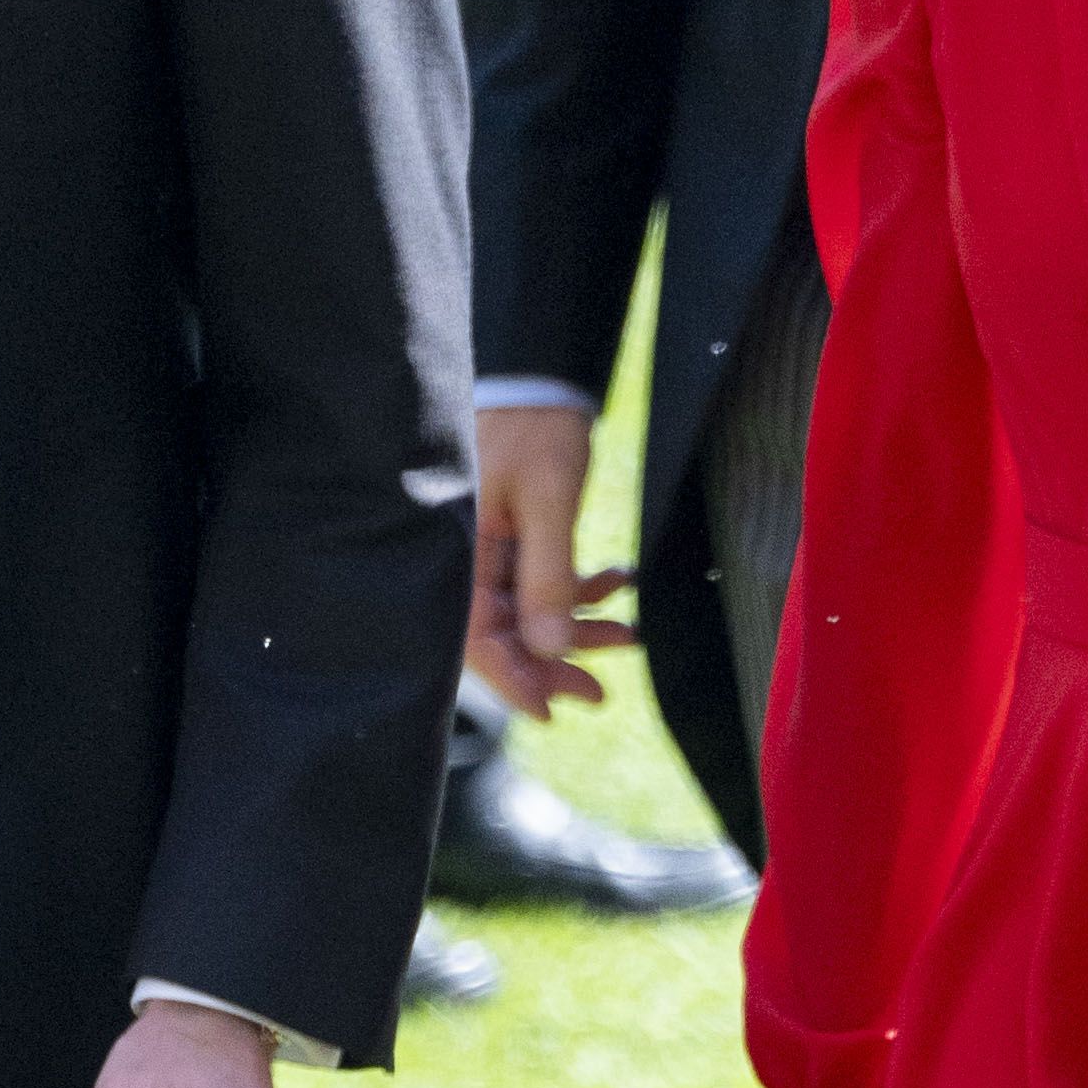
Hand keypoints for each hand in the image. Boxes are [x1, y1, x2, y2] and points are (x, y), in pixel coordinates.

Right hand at [468, 401, 630, 720]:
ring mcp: (489, 550)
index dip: (514, 680)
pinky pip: (543, 583)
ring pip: (530, 614)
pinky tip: (620, 582)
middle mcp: (467, 559)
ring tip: (628, 634)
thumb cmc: (536, 428)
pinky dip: (581, 590)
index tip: (551, 711)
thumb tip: (553, 648)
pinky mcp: (513, 538)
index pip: (476, 639)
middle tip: (600, 691)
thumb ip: (548, 577)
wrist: (541, 376)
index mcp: (459, 554)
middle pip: (505, 635)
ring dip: (579, 628)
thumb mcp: (549, 501)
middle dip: (554, 664)